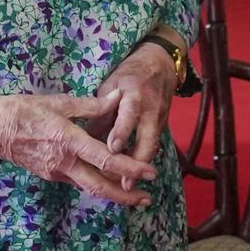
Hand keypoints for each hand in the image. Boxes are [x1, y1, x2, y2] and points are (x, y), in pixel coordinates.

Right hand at [0, 88, 155, 206]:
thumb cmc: (26, 110)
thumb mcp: (60, 102)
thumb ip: (92, 104)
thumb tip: (118, 97)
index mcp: (68, 141)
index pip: (104, 159)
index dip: (129, 167)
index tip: (149, 172)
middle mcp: (64, 163)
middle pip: (99, 187)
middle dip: (125, 195)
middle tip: (147, 199)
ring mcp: (56, 172)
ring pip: (89, 187)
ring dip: (112, 193)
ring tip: (134, 194)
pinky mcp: (51, 175)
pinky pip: (78, 181)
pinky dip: (95, 182)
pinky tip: (108, 179)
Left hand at [87, 44, 176, 188]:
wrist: (160, 64)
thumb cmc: (129, 74)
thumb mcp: (111, 84)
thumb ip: (101, 110)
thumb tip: (87, 137)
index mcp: (134, 93)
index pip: (129, 114)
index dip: (122, 132)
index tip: (112, 149)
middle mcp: (150, 109)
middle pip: (148, 139)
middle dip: (136, 163)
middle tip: (124, 184)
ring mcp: (159, 119)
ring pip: (151, 147)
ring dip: (139, 167)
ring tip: (124, 187)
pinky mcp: (162, 127)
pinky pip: (152, 145)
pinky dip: (141, 160)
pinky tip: (129, 174)